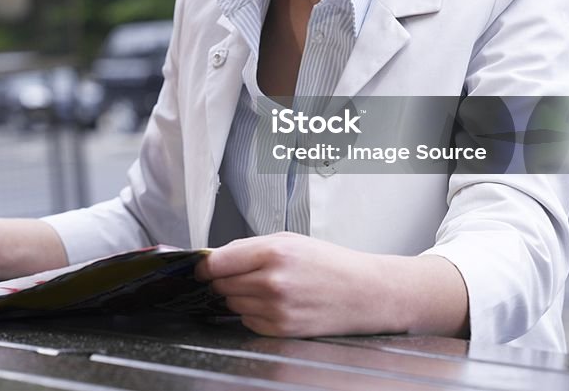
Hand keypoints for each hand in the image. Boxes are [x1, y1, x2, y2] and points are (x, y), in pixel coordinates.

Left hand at [195, 232, 467, 338]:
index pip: (216, 263)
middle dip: (224, 280)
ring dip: (239, 296)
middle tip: (243, 274)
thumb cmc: (329, 263)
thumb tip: (213, 259)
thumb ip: (249, 248)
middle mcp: (272, 281)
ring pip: (232, 304)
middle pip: (221, 284)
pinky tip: (274, 303)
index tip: (202, 268)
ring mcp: (276, 308)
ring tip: (266, 288)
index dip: (205, 266)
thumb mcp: (289, 240)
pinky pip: (248, 322)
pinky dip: (253, 313)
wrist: (365, 292)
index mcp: (273, 251)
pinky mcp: (281, 329)